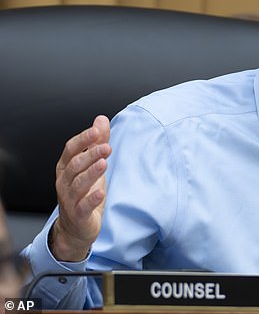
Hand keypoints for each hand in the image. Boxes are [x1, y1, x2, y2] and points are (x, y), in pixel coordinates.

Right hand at [51, 115, 111, 260]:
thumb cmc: (84, 192)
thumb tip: (101, 119)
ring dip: (91, 173)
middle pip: (75, 165)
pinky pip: (83, 206)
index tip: (97, 130)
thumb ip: (97, 142)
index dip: (83, 139)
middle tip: (106, 147)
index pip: (71, 149)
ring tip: (104, 163)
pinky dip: (92, 199)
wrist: (76, 226)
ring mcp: (69, 198)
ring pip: (78, 184)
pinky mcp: (78, 214)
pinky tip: (101, 192)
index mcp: (66, 167)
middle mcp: (65, 181)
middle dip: (90, 154)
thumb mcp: (92, 164)